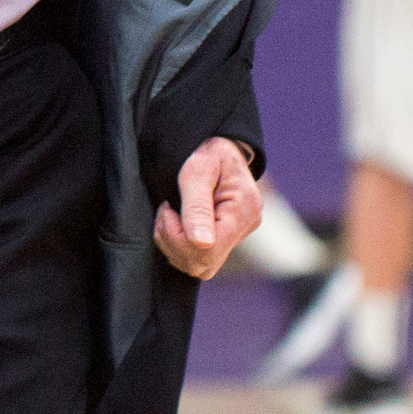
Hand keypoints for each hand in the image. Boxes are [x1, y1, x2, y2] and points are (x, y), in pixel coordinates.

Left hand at [152, 137, 261, 280]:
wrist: (218, 147)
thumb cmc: (208, 153)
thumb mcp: (197, 170)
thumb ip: (197, 206)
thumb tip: (201, 243)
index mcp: (244, 209)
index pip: (209, 249)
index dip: (179, 237)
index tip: (168, 208)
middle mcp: (246, 226)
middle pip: (204, 263)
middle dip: (174, 242)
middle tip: (166, 210)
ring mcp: (238, 235)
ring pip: (200, 267)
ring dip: (175, 246)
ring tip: (170, 214)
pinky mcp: (227, 240)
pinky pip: (201, 261)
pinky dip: (181, 248)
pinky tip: (177, 223)